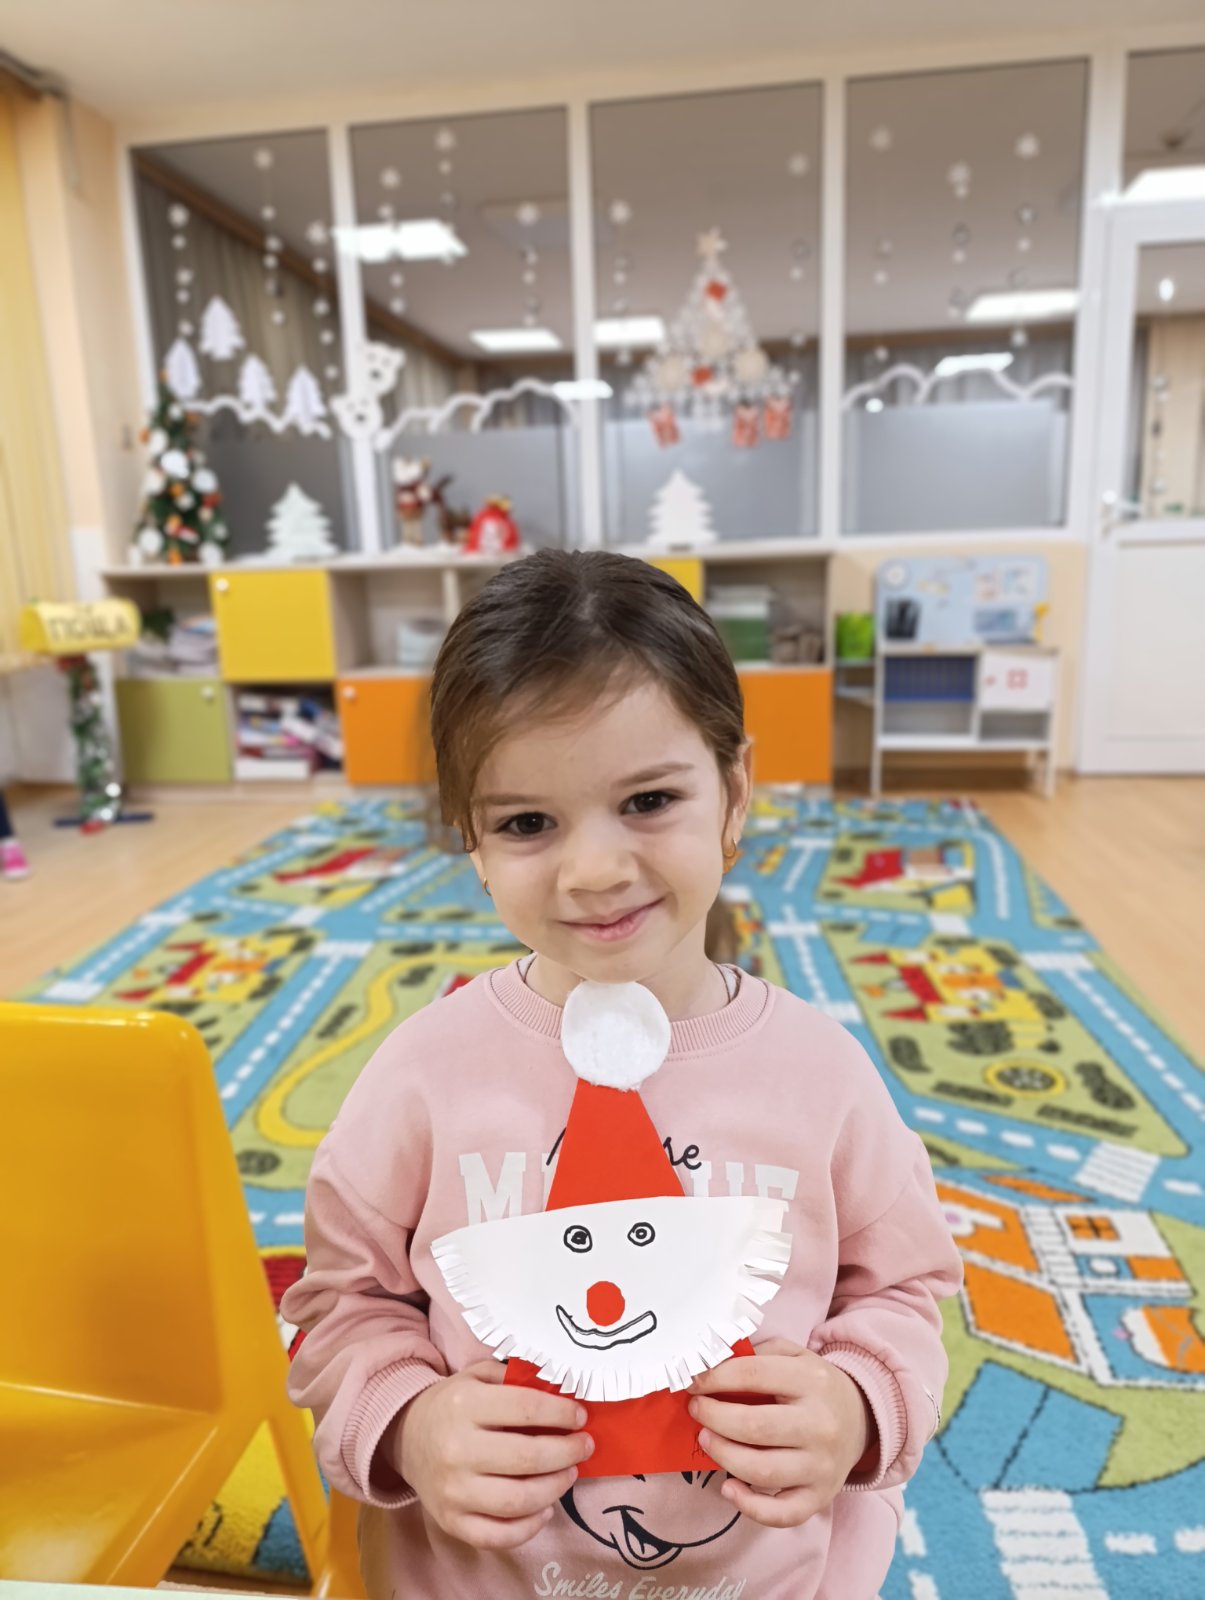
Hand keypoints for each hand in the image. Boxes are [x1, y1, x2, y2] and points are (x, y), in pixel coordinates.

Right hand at [392, 1361, 593, 1549]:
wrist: (406, 1436)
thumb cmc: (453, 1404)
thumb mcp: (477, 1376)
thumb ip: (515, 1378)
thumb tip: (561, 1392)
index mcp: (465, 1405)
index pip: (525, 1408)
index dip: (561, 1413)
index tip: (580, 1416)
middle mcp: (457, 1449)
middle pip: (527, 1458)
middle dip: (567, 1452)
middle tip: (584, 1446)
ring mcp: (453, 1490)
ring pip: (518, 1500)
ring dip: (555, 1488)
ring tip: (569, 1473)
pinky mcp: (451, 1522)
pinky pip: (498, 1535)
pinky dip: (529, 1527)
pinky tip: (545, 1508)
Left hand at [688, 1339, 872, 1527]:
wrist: (862, 1418)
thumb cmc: (815, 1386)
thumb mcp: (794, 1355)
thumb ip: (757, 1355)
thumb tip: (710, 1366)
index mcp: (812, 1381)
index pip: (753, 1375)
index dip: (715, 1378)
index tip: (692, 1382)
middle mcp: (820, 1424)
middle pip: (754, 1426)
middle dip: (714, 1418)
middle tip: (696, 1410)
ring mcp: (822, 1465)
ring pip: (761, 1470)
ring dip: (722, 1455)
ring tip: (707, 1439)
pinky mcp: (820, 1497)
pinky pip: (782, 1513)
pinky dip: (750, 1506)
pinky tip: (729, 1488)